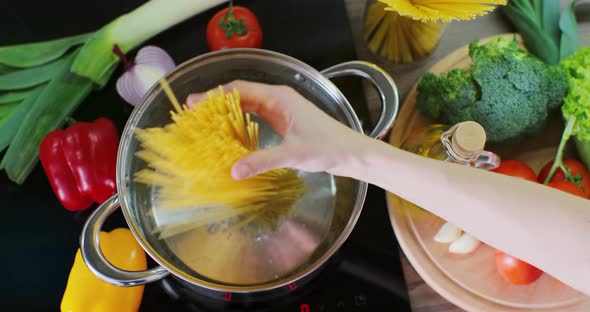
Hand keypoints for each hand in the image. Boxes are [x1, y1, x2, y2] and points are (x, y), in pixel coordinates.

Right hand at [187, 80, 371, 179]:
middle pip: (240, 94)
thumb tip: (234, 171)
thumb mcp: (294, 155)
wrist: (352, 153)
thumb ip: (263, 161)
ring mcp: (281, 108)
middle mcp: (278, 98)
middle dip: (216, 103)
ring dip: (227, 111)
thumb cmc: (328, 148)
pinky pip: (256, 115)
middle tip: (193, 115)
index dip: (214, 95)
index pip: (240, 90)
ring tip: (205, 122)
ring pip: (247, 105)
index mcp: (279, 98)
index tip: (193, 104)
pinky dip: (240, 121)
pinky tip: (229, 132)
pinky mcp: (284, 120)